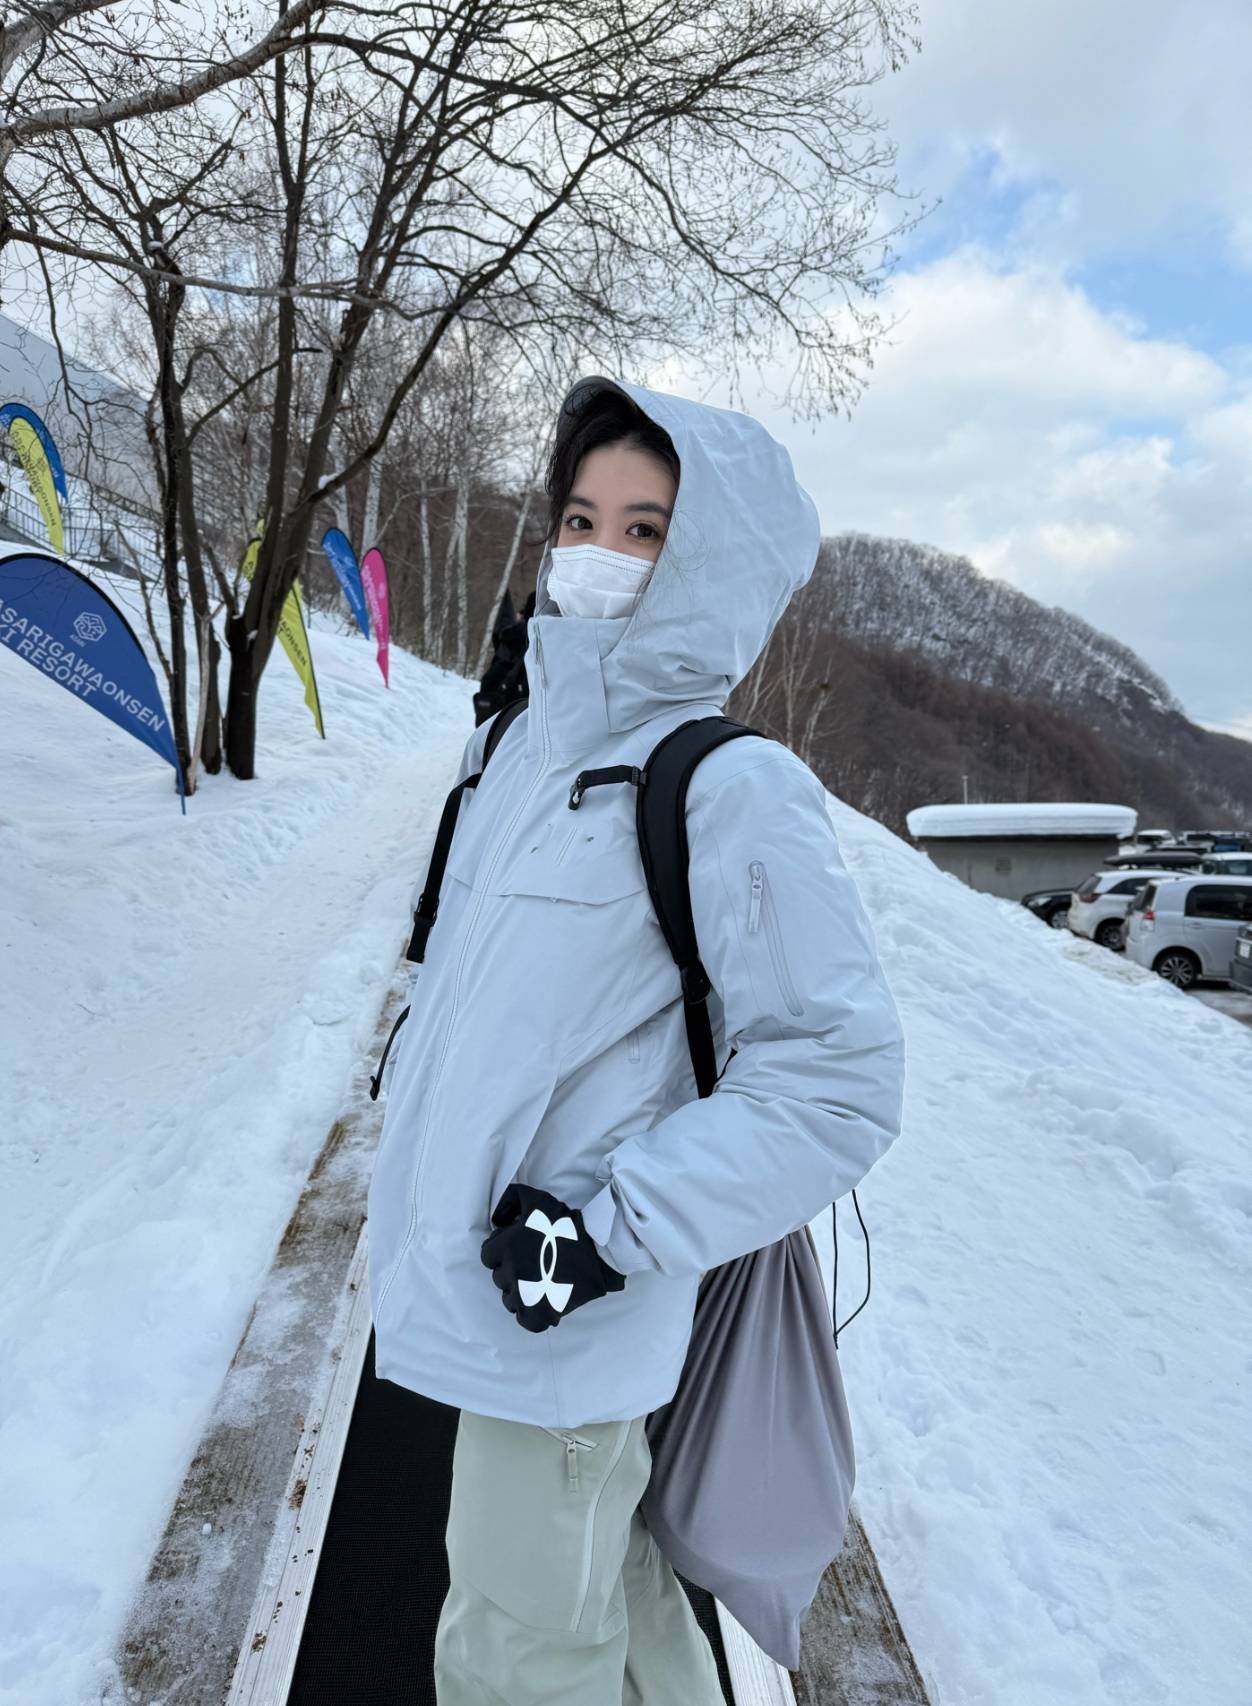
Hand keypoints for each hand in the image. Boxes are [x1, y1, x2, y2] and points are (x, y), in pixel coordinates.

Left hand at [481, 1182, 625, 1332]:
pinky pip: (524, 1320)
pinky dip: (530, 1314)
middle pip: (498, 1278)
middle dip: (511, 1270)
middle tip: (532, 1262)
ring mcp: (526, 1295)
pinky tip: (540, 1302)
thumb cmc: (566, 1223)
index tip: (517, 1249)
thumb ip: (509, 1200)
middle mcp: (512, 1272)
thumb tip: (496, 1218)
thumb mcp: (535, 1199)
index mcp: (507, 1247)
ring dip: (519, 1292)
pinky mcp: (541, 1313)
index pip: (487, 1256)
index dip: (501, 1252)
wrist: (598, 1248)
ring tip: (539, 1281)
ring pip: (509, 1299)